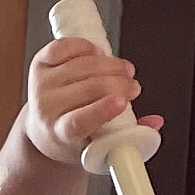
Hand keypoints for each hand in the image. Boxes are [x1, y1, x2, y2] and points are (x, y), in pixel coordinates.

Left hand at [22, 34, 149, 169]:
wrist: (41, 131)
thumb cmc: (73, 141)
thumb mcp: (99, 148)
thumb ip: (129, 136)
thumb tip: (155, 122)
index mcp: (59, 134)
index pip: (78, 122)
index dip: (101, 110)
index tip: (123, 101)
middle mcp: (46, 108)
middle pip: (88, 88)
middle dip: (119, 84)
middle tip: (134, 87)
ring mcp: (40, 84)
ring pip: (81, 65)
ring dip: (110, 64)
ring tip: (124, 71)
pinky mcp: (39, 64)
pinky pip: (63, 47)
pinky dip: (85, 46)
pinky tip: (99, 54)